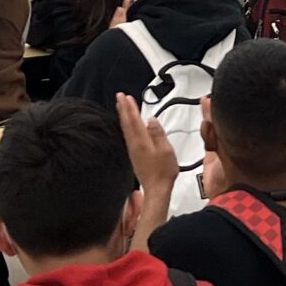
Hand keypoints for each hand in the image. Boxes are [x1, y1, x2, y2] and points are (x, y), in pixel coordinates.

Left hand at [116, 94, 177, 236]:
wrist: (157, 188)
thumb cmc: (163, 171)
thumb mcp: (166, 149)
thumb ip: (158, 133)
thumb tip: (151, 120)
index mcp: (142, 141)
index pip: (135, 120)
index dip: (130, 107)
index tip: (126, 97)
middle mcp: (134, 144)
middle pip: (127, 123)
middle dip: (123, 108)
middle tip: (119, 96)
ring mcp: (133, 150)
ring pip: (125, 129)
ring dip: (123, 116)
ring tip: (121, 107)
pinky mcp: (134, 155)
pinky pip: (127, 136)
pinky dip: (125, 126)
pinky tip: (126, 126)